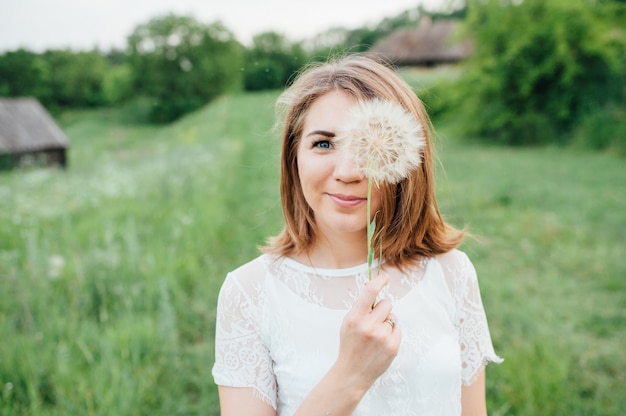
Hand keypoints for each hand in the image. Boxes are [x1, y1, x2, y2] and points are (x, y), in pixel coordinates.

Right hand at [333, 272, 401, 391]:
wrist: (352, 373)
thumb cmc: (350, 345)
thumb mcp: (348, 323)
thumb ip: (360, 307)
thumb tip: (373, 286)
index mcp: (355, 318)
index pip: (369, 292)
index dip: (379, 281)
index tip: (385, 276)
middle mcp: (369, 326)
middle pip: (387, 303)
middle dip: (383, 309)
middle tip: (375, 320)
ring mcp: (382, 337)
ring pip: (393, 317)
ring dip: (386, 324)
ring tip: (376, 337)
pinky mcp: (393, 346)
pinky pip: (398, 329)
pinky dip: (392, 334)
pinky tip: (382, 344)